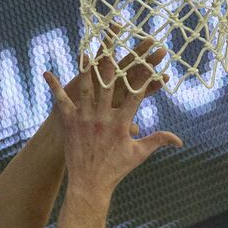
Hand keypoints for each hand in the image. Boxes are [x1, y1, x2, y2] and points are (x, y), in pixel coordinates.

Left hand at [46, 46, 181, 199]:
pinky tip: (47, 73)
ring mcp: (85, 119)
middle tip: (115, 42)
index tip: (150, 58)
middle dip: (114, 61)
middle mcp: (103, 118)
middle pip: (109, 83)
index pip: (136, 93)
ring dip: (85, 67)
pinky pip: (60, 101)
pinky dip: (54, 87)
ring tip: (85, 49)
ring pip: (85, 87)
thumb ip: (159, 141)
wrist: (90, 185)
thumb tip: (180, 140)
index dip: (144, 75)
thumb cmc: (116, 170)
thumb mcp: (139, 154)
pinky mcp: (70, 123)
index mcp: (122, 123)